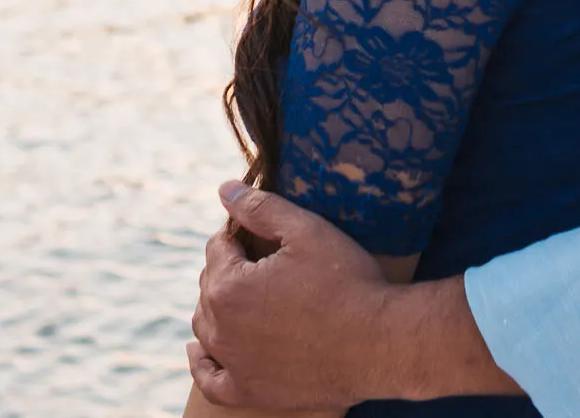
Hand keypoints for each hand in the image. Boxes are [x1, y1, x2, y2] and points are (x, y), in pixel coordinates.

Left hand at [189, 182, 389, 407]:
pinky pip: (210, 380)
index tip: (266, 237)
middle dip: (231, 269)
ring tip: (248, 296)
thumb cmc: (347, 284)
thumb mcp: (306, 231)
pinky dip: (202, 364)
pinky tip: (200, 351)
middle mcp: (220, 328)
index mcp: (228, 286)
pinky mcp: (250, 391)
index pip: (218, 247)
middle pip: (209, 285)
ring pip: (206, 327)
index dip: (241, 235)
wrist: (379, 344)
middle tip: (269, 265)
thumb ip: (260, 208)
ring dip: (218, 307)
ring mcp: (234, 364)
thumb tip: (225, 189)